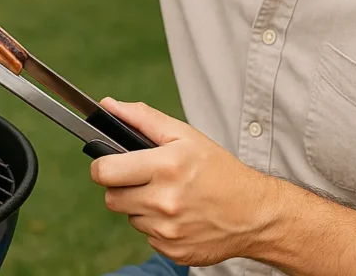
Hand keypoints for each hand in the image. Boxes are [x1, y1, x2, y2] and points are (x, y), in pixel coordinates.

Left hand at [89, 98, 279, 266]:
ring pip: (130, 217)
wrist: (253, 214)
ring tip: (168, 196)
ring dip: (141, 207)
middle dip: (122, 187)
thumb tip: (108, 106)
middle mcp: (164, 201)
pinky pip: (147, 236)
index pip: (105, 171)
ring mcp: (168, 230)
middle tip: (144, 179)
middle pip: (111, 198)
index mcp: (165, 167)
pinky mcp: (173, 251)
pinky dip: (156, 226)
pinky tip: (178, 215)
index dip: (102, 166)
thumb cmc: (219, 170)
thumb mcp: (184, 135)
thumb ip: (142, 118)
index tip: (109, 164)